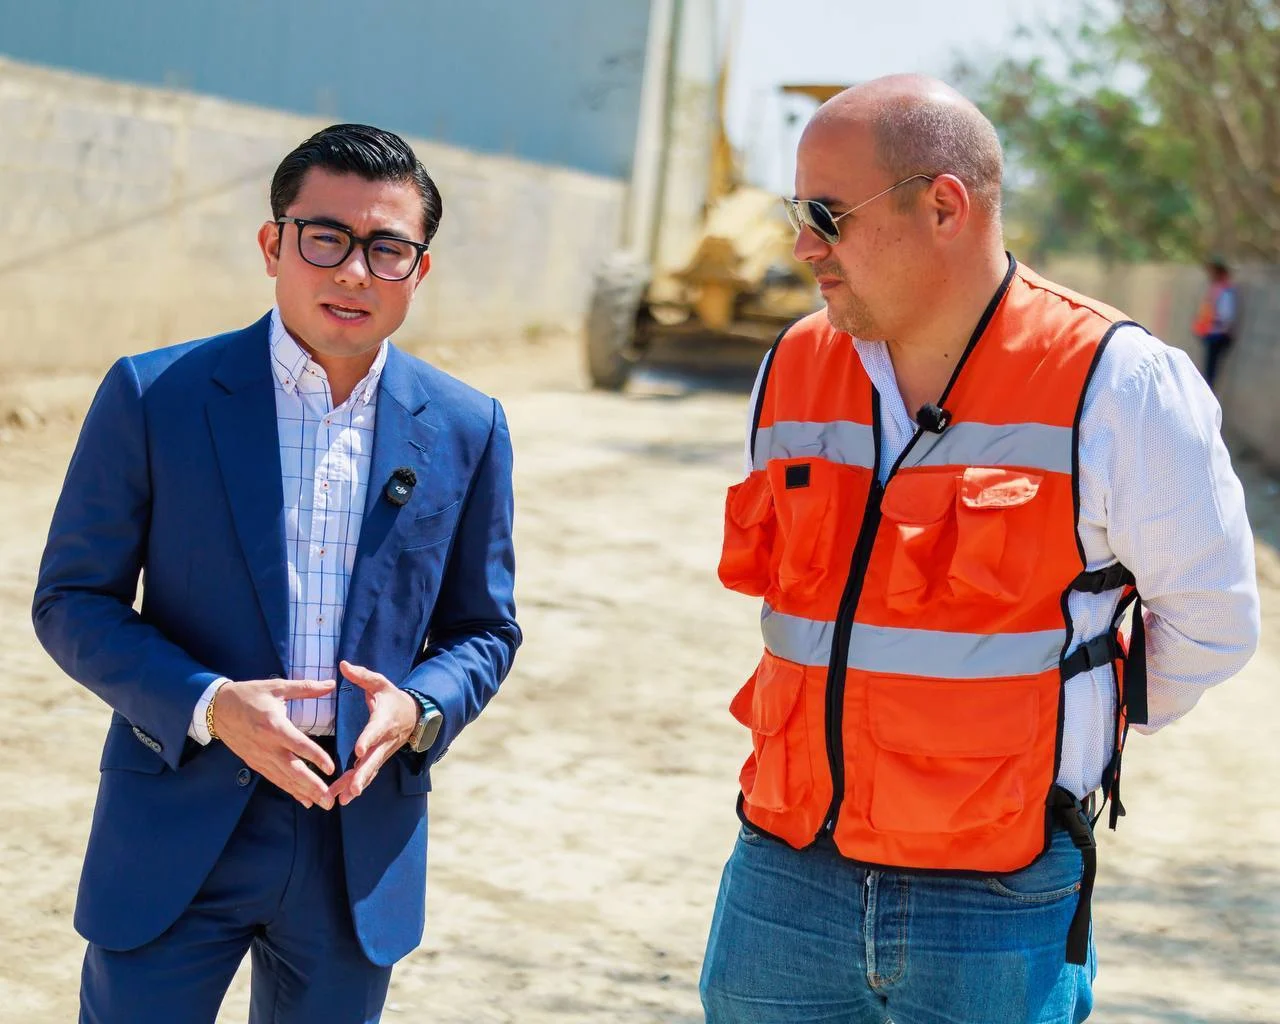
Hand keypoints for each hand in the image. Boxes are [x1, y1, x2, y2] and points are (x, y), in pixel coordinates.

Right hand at [212, 677, 337, 809]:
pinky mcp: (255, 763)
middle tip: (330, 800)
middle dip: (312, 786)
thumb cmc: (249, 695)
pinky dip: (290, 790)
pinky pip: (275, 779)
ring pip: (285, 779)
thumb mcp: (277, 687)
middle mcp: (267, 746)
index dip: (316, 757)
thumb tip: (332, 683)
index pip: (298, 745)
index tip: (331, 769)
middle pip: (293, 770)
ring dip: (304, 793)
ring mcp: (260, 757)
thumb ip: (306, 688)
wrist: (218, 708)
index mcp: (274, 726)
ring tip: (323, 804)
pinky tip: (304, 799)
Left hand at [327, 661, 417, 805]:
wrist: (414, 716)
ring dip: (356, 785)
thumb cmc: (393, 698)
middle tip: (352, 788)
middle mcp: (384, 740)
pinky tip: (342, 798)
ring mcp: (382, 753)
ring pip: (369, 771)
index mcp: (383, 720)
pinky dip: (356, 786)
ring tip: (342, 799)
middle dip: (362, 775)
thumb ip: (362, 676)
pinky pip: (367, 774)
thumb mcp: (380, 683)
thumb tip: (343, 664)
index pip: (375, 731)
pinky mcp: (378, 759)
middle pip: (373, 759)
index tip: (357, 750)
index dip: (367, 740)